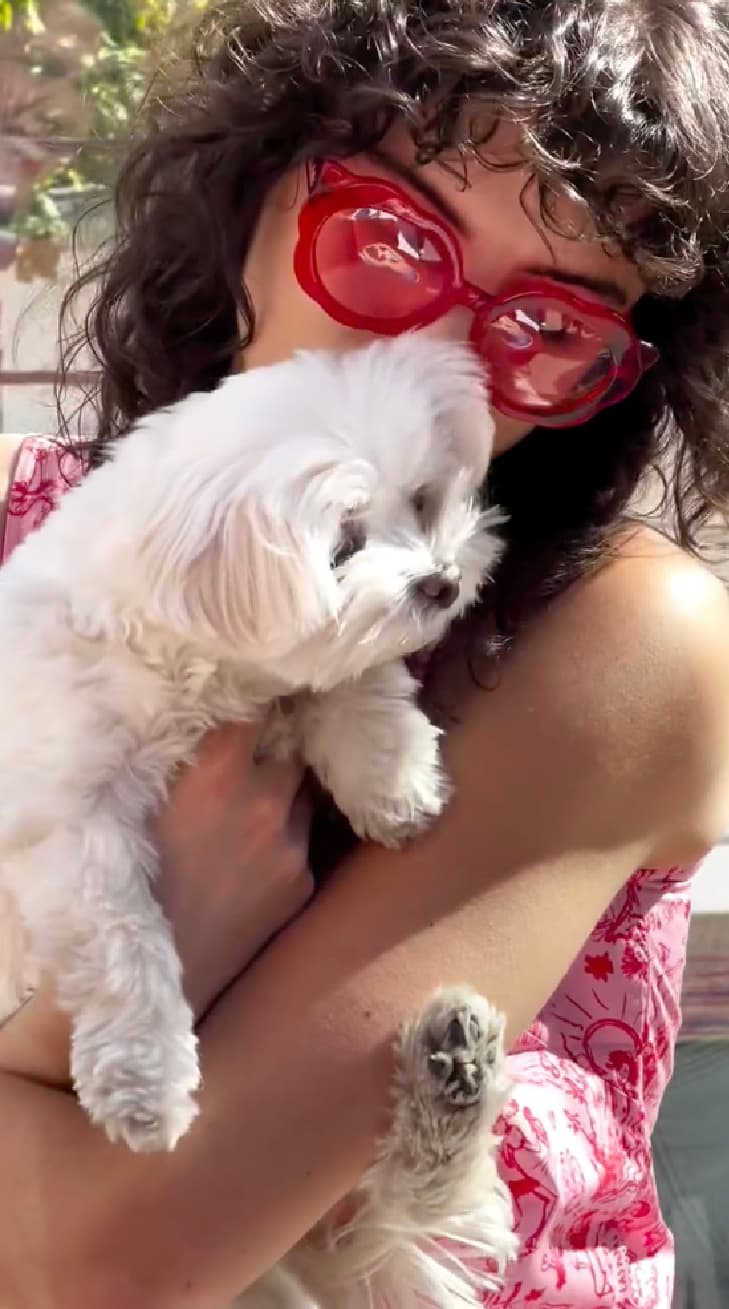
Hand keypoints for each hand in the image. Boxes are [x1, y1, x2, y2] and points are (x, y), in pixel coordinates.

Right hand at [0, 721, 312, 1084]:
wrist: (152, 975)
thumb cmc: (130, 881)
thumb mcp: (142, 804)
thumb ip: (184, 760)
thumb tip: (210, 722)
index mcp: (217, 771)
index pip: (260, 705)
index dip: (260, 699)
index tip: (256, 695)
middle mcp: (265, 799)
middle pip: (294, 744)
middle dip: (281, 743)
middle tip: (260, 748)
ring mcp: (290, 842)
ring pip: (306, 790)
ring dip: (288, 789)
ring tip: (256, 805)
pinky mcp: (302, 882)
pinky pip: (306, 840)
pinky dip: (288, 838)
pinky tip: (255, 856)